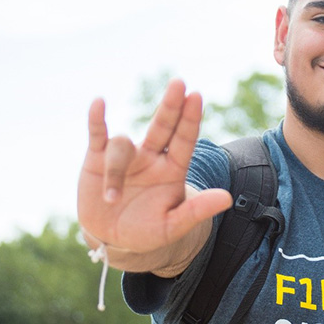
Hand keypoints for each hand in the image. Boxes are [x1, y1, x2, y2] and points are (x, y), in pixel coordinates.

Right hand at [77, 79, 232, 272]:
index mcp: (172, 169)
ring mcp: (125, 156)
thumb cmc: (147, 232)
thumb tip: (227, 198)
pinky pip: (98, 134)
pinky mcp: (97, 159)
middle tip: (179, 83)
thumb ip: (197, 211)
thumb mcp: (173, 226)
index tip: (196, 96)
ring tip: (111, 199)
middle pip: (163, 125)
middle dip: (171, 106)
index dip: (190, 119)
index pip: (184, 139)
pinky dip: (97, 120)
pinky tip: (99, 103)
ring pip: (123, 145)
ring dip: (116, 170)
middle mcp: (151, 157)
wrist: (112, 240)